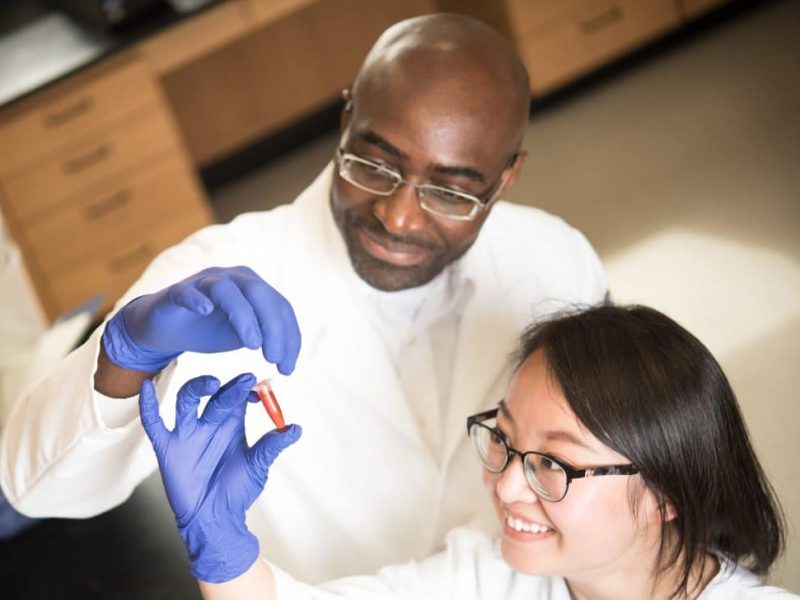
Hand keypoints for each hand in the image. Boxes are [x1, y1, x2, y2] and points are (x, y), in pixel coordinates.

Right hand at [103, 266, 300, 372]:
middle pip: (259, 294)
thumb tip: (288, 363)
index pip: (280, 307)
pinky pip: (186, 292)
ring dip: (243, 316)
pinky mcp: (177, 291)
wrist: (166, 327)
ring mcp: (204, 282)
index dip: (289, 337)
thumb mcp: (242, 337)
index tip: (288, 368)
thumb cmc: (208, 330)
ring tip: (252, 345)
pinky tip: (206, 310)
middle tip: (274, 358)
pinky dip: (197, 298)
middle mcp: (233, 278)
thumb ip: (265, 340)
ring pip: (227, 291)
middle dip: (273, 327)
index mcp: (254, 288)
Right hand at [140, 372, 301, 582]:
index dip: (246, 390)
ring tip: (211, 383)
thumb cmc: (236, 492)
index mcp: (231, 424)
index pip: (237, 397)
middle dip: (230, 388)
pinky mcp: (168, 447)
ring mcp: (188, 433)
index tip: (259, 388)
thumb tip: (296, 429)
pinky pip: (154, 423)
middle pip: (216, 397)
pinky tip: (146, 388)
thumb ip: (272, 446)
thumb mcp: (258, 466)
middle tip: (246, 381)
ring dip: (197, 388)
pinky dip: (148, 405)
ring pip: (187, 401)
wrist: (215, 518)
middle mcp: (210, 424)